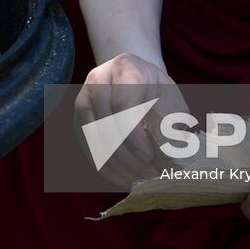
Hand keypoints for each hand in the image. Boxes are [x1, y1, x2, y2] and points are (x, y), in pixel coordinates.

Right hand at [73, 53, 180, 188]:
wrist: (134, 77)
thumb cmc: (156, 90)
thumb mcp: (171, 99)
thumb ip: (171, 122)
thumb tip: (172, 154)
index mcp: (125, 68)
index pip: (122, 103)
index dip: (134, 135)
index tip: (149, 157)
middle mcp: (98, 81)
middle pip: (105, 125)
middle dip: (128, 157)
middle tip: (149, 175)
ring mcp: (83, 101)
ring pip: (94, 141)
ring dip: (118, 166)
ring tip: (141, 180)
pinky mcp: (78, 121)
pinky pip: (89, 151)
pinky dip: (108, 170)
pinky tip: (126, 179)